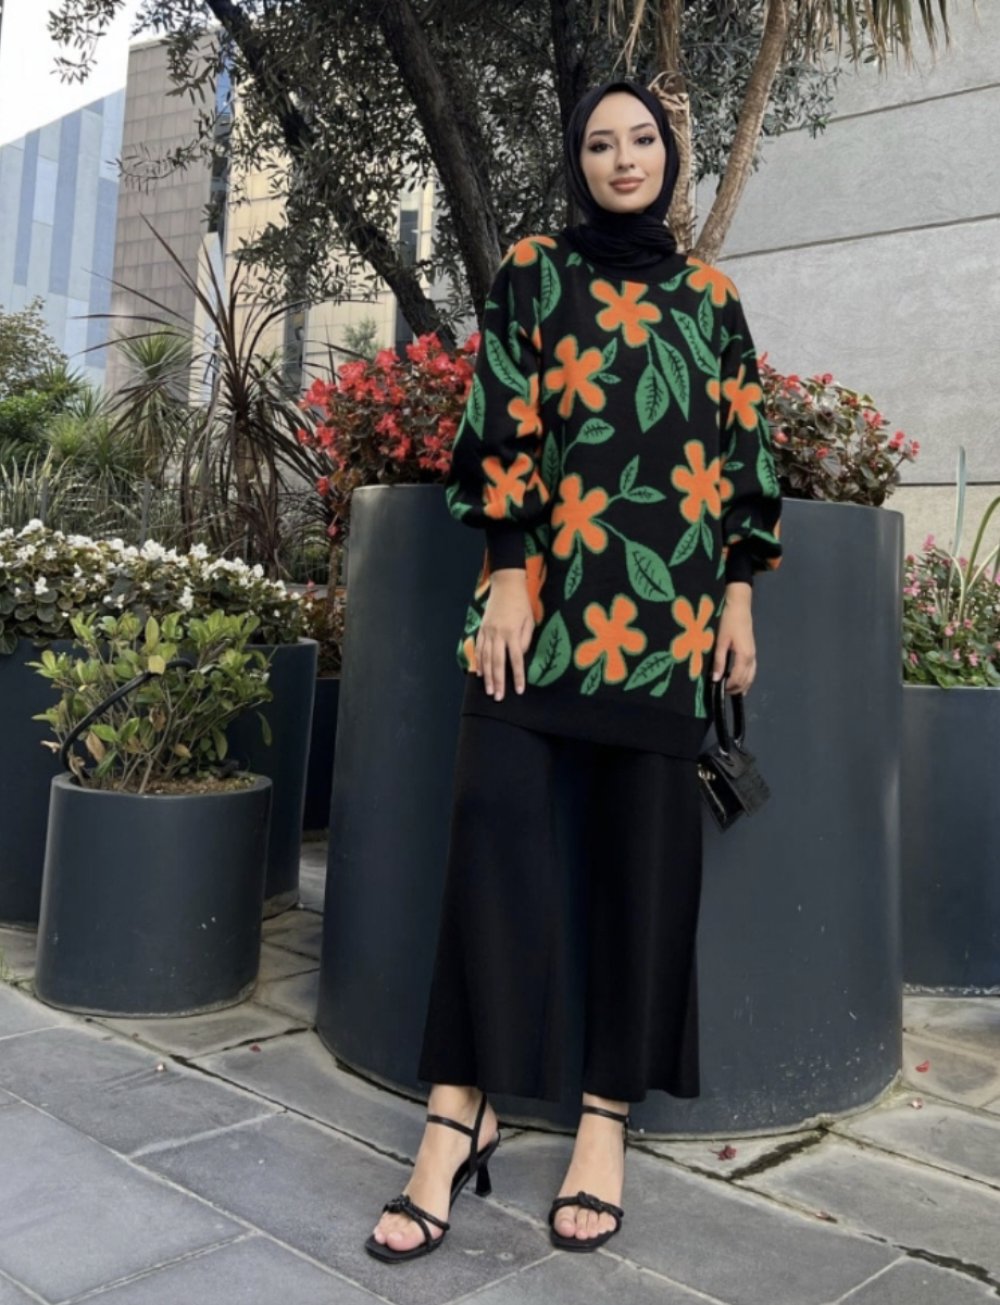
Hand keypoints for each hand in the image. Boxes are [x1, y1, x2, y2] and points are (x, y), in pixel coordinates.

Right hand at [476, 569, 534, 700]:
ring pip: (485, 658)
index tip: (519, 690)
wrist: (505, 585)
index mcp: (512, 632)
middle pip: (497, 663)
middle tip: (498, 697)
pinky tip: (480, 674)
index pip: (516, 659)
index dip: (518, 676)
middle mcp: (497, 634)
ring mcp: (487, 632)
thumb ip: (525, 640)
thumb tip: (520, 656)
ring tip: (489, 690)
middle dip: (498, 681)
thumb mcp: (529, 620)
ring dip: (487, 676)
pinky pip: (479, 649)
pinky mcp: (481, 629)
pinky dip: (479, 663)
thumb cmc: (521, 603)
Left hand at [712, 583, 755, 694]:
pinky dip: (747, 678)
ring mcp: (754, 655)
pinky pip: (752, 670)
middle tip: (724, 692)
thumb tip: (716, 679)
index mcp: (744, 656)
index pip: (738, 678)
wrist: (740, 607)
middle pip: (746, 680)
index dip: (729, 686)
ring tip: (732, 691)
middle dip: (736, 688)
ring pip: (751, 676)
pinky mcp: (752, 651)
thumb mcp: (721, 642)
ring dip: (743, 685)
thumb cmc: (728, 622)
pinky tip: (741, 681)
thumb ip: (719, 661)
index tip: (719, 689)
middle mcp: (751, 658)